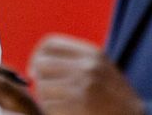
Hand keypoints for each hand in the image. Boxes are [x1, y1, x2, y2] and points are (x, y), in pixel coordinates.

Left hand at [29, 34, 143, 114]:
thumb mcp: (100, 67)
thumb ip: (74, 59)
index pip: (50, 43)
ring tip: (58, 101)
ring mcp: (81, 89)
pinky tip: (63, 111)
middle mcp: (86, 68)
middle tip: (46, 87)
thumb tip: (38, 61)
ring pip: (42, 87)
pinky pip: (48, 106)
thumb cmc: (115, 95)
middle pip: (42, 63)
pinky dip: (51, 110)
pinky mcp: (75, 109)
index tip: (37, 68)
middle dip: (39, 77)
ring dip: (45, 96)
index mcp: (92, 53)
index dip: (38, 54)